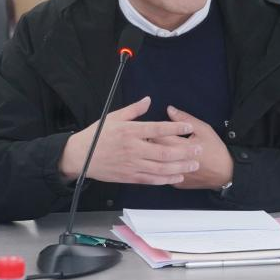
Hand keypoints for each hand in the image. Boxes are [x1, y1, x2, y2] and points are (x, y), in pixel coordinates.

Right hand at [58, 96, 201, 185]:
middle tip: (198, 149)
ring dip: (180, 167)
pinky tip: (177, 176)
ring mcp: (132, 165)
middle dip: (184, 151)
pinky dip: (166, 179)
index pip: (158, 129)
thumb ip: (133, 110)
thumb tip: (148, 100)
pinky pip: (151, 179)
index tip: (188, 127)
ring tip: (194, 164)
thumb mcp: (113, 117)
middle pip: (164, 152)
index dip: (175, 128)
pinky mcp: (129, 177)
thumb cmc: (97, 135)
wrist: (80, 157)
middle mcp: (133, 149)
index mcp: (130, 132)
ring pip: (161, 168)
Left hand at [148, 106, 233, 190]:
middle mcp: (176, 164)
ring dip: (154, 156)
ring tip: (154, 148)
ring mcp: (174, 176)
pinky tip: (161, 161)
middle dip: (150, 143)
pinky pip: (162, 175)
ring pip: (155, 165)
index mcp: (181, 148)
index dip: (153, 131)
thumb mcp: (203, 129)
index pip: (157, 137)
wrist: (226, 173)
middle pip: (153, 152)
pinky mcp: (175, 184)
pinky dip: (160, 167)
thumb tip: (169, 109)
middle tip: (150, 136)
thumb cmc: (215, 149)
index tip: (153, 127)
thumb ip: (184, 119)